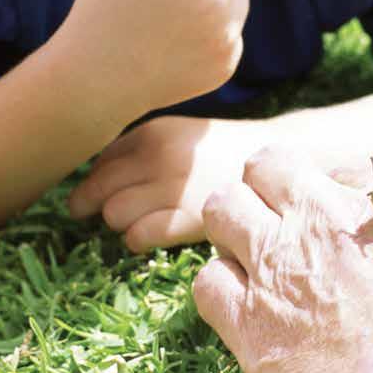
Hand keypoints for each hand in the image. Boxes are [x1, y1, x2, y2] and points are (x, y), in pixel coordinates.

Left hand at [69, 116, 272, 249]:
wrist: (281, 162)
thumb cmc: (223, 153)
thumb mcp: (180, 135)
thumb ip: (139, 148)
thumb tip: (91, 174)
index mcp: (154, 132)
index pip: (98, 161)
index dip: (93, 182)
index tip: (100, 194)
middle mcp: (160, 156)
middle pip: (97, 189)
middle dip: (97, 205)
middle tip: (111, 213)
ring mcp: (176, 187)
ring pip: (113, 214)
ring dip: (119, 223)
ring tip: (138, 222)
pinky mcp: (190, 218)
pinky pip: (137, 236)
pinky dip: (136, 240)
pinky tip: (150, 237)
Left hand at [193, 145, 372, 372]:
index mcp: (365, 203)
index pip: (309, 160)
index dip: (312, 183)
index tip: (324, 209)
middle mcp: (311, 226)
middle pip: (256, 171)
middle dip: (264, 191)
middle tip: (284, 225)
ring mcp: (274, 275)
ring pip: (220, 212)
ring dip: (235, 230)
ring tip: (262, 262)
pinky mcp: (250, 331)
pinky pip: (205, 284)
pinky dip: (219, 287)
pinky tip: (249, 310)